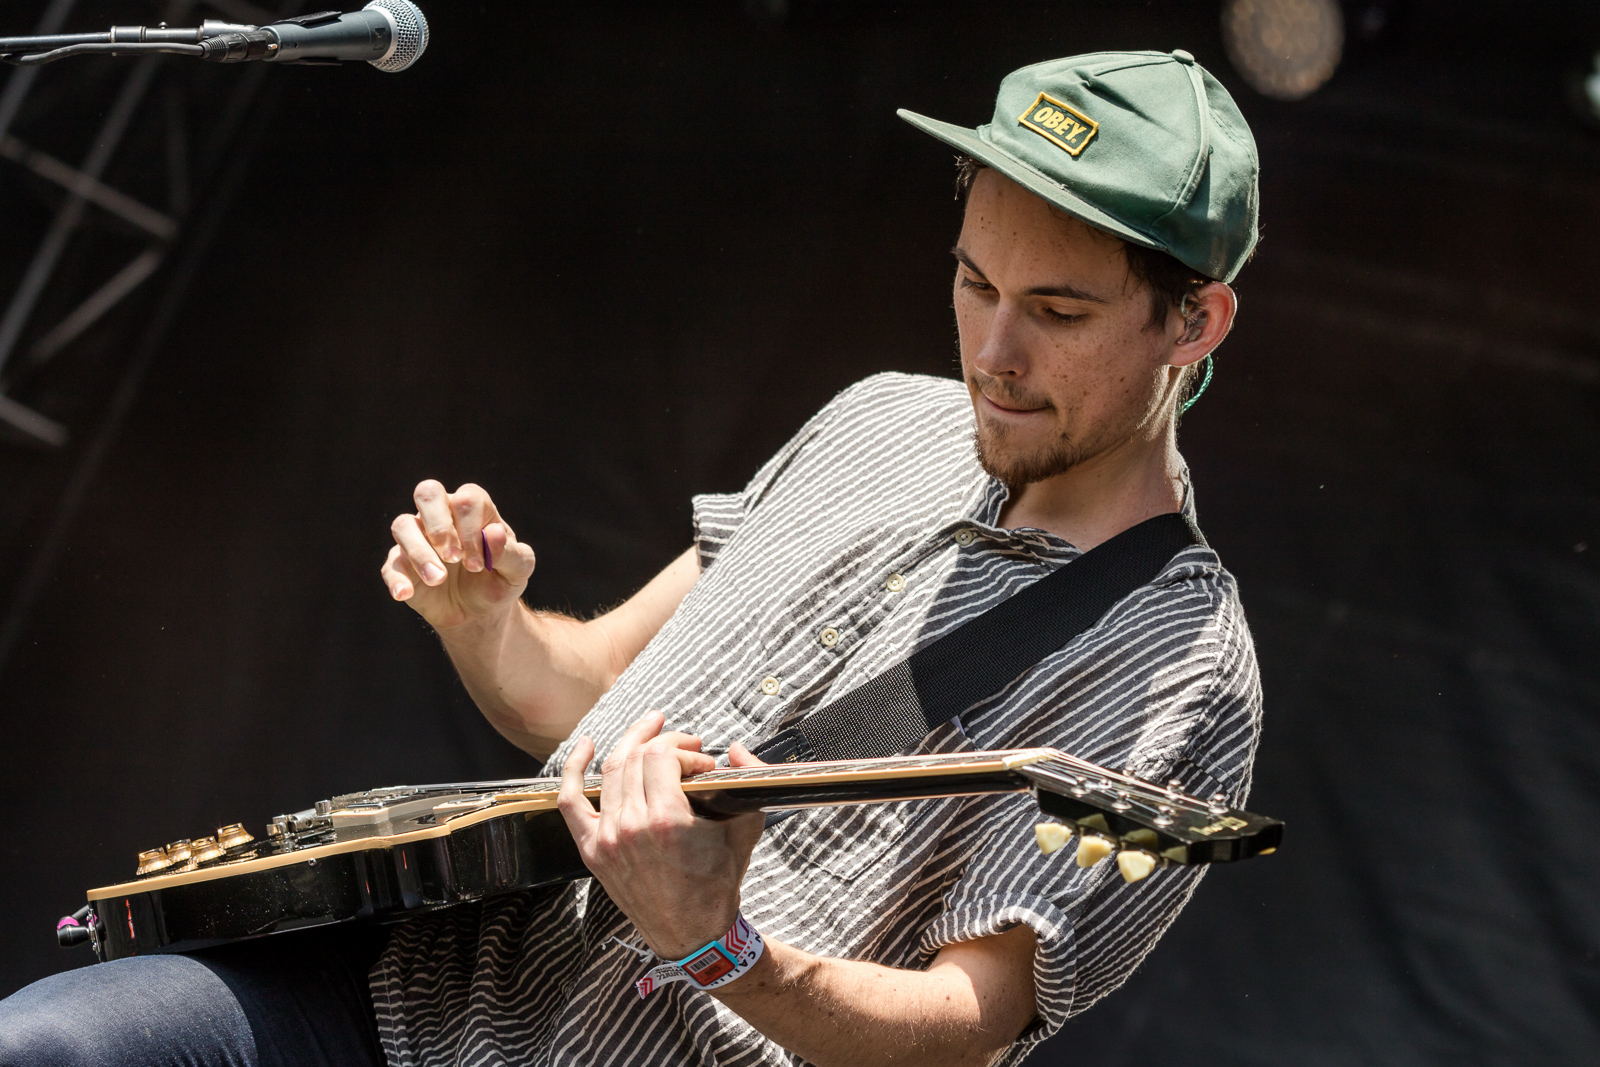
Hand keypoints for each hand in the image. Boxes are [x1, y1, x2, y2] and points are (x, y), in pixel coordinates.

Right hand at [381, 480, 535, 630]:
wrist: (481, 613)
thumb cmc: (500, 580)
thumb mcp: (517, 571)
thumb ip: (510, 552)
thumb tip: (493, 532)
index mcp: (473, 509)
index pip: (466, 500)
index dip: (471, 530)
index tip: (478, 564)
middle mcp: (442, 515)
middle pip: (427, 492)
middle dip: (439, 525)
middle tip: (454, 557)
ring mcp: (418, 537)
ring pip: (403, 525)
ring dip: (419, 552)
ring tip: (438, 579)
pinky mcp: (401, 565)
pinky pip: (390, 564)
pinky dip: (397, 579)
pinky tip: (405, 594)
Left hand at [557, 712, 766, 959]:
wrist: (694, 933)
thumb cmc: (720, 881)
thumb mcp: (747, 827)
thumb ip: (751, 779)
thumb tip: (737, 749)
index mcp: (666, 821)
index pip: (663, 756)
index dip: (687, 751)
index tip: (706, 764)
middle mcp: (630, 826)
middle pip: (637, 757)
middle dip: (666, 742)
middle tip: (689, 746)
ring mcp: (606, 838)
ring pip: (611, 770)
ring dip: (632, 745)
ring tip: (653, 734)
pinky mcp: (592, 849)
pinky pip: (571, 801)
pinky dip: (574, 769)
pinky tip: (587, 745)